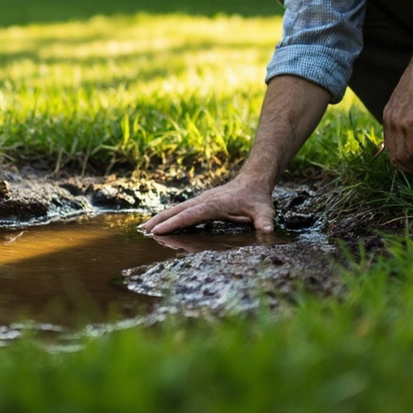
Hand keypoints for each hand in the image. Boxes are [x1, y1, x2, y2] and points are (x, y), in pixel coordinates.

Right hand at [137, 175, 275, 235]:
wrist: (253, 180)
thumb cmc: (258, 198)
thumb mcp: (265, 211)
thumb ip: (265, 222)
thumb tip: (268, 231)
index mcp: (215, 204)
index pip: (191, 215)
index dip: (175, 223)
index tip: (159, 230)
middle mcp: (204, 201)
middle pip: (177, 210)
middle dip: (160, 220)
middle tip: (143, 231)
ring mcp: (200, 200)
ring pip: (176, 209)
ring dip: (160, 218)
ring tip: (143, 228)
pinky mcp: (200, 202)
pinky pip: (180, 209)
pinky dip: (167, 216)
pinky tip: (159, 223)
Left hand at [382, 65, 412, 174]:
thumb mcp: (410, 104)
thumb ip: (408, 118)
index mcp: (388, 118)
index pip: (389, 147)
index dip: (402, 160)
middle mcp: (389, 122)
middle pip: (394, 156)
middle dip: (409, 168)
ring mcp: (398, 124)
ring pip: (404, 156)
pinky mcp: (410, 124)